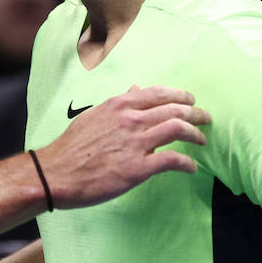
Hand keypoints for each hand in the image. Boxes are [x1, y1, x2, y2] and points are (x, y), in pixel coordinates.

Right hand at [36, 84, 207, 208]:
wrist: (56, 173)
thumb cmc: (72, 146)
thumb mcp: (94, 116)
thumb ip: (118, 103)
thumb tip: (136, 89)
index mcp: (119, 105)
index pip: (159, 93)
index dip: (180, 96)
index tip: (190, 100)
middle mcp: (131, 119)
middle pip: (175, 109)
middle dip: (196, 113)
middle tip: (205, 119)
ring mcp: (136, 143)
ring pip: (178, 129)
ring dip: (195, 134)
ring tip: (202, 139)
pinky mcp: (139, 168)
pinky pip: (173, 160)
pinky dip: (187, 163)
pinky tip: (191, 167)